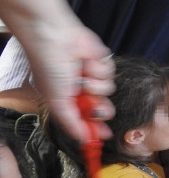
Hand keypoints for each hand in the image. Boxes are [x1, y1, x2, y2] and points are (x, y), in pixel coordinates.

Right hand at [32, 25, 115, 142]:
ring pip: (108, 90)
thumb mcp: (57, 100)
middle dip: (102, 109)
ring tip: (82, 75)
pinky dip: (99, 68)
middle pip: (103, 108)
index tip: (104, 135)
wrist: (55, 37)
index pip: (86, 119)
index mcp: (68, 100)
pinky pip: (110, 72)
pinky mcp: (102, 61)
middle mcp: (81, 90)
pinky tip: (87, 61)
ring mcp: (92, 75)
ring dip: (96, 84)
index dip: (96, 128)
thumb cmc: (49, 66)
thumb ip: (70, 122)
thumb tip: (81, 140)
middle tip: (96, 106)